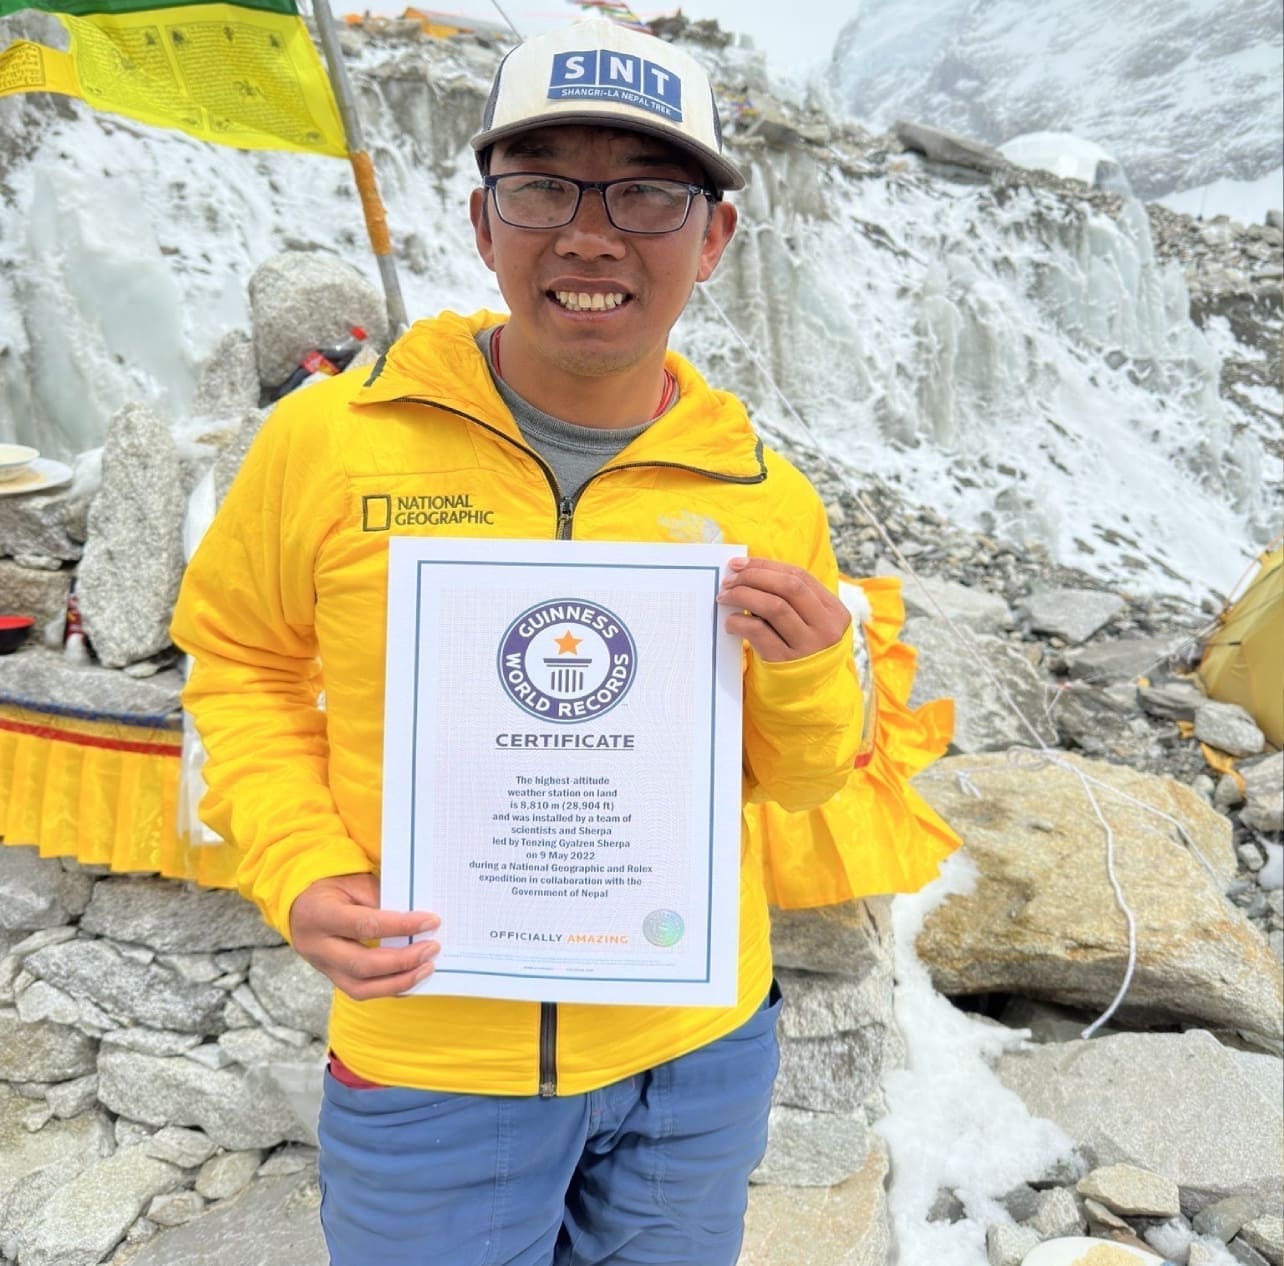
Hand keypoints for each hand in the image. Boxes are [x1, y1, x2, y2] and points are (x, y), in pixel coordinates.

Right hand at [289, 873, 440, 1000]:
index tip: (431, 921)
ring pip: (360, 987)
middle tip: (432, 948)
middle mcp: (316, 946)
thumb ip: (381, 900)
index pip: (365, 925)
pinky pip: (360, 991)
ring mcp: (321, 966)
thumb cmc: (333, 887)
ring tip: (426, 968)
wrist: (300, 903)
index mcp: (319, 915)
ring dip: (399, 981)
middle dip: (403, 960)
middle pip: (362, 964)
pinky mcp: (331, 977)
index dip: (401, 926)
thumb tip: (415, 921)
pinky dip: (388, 988)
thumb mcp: (355, 882)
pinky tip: (410, 978)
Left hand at [716, 557, 850, 661]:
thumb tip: (747, 571)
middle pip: (789, 587)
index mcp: (835, 611)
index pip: (799, 576)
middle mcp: (826, 628)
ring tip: (725, 596)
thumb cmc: (801, 648)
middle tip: (729, 579)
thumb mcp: (809, 623)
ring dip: (744, 595)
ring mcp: (807, 647)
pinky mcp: (784, 662)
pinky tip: (730, 621)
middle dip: (754, 577)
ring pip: (774, 606)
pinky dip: (740, 621)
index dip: (767, 566)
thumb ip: (790, 599)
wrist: (808, 694)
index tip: (740, 564)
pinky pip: (758, 632)